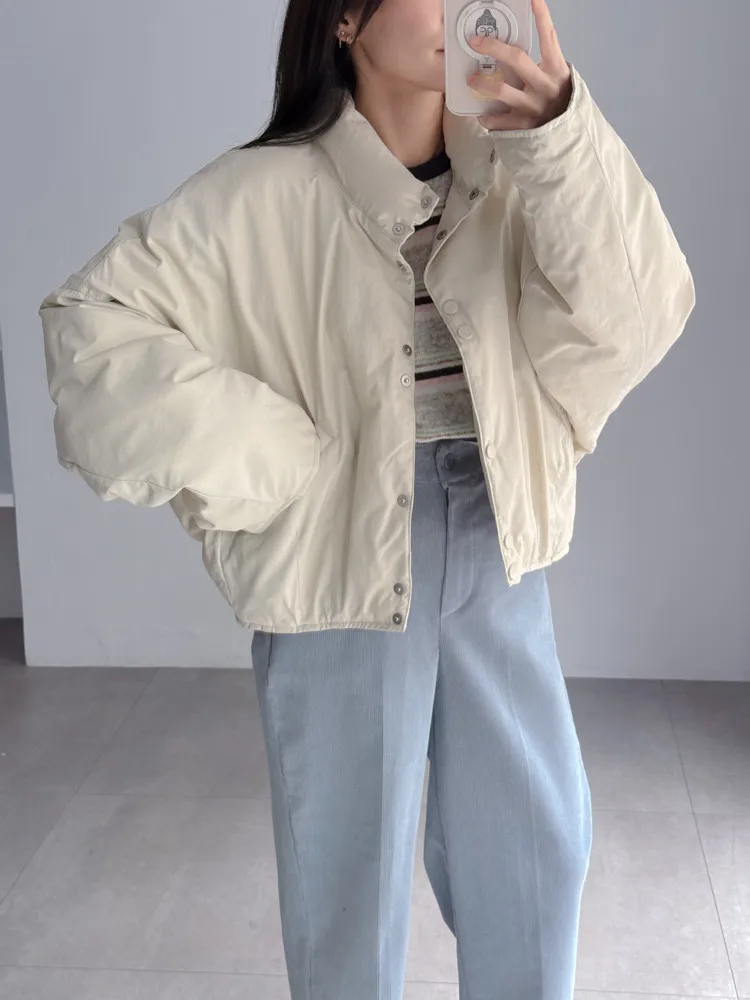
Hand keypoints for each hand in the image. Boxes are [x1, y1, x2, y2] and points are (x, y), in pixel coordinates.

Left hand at [467, 0, 571, 131]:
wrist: (567, 137)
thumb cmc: (556, 100)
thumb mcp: (555, 77)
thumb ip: (540, 63)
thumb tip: (512, 47)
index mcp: (556, 69)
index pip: (549, 37)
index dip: (541, 16)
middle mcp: (545, 86)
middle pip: (517, 59)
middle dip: (494, 47)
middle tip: (475, 41)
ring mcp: (533, 107)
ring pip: (502, 91)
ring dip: (482, 83)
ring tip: (471, 79)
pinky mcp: (523, 126)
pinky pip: (498, 120)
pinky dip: (487, 117)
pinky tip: (481, 114)